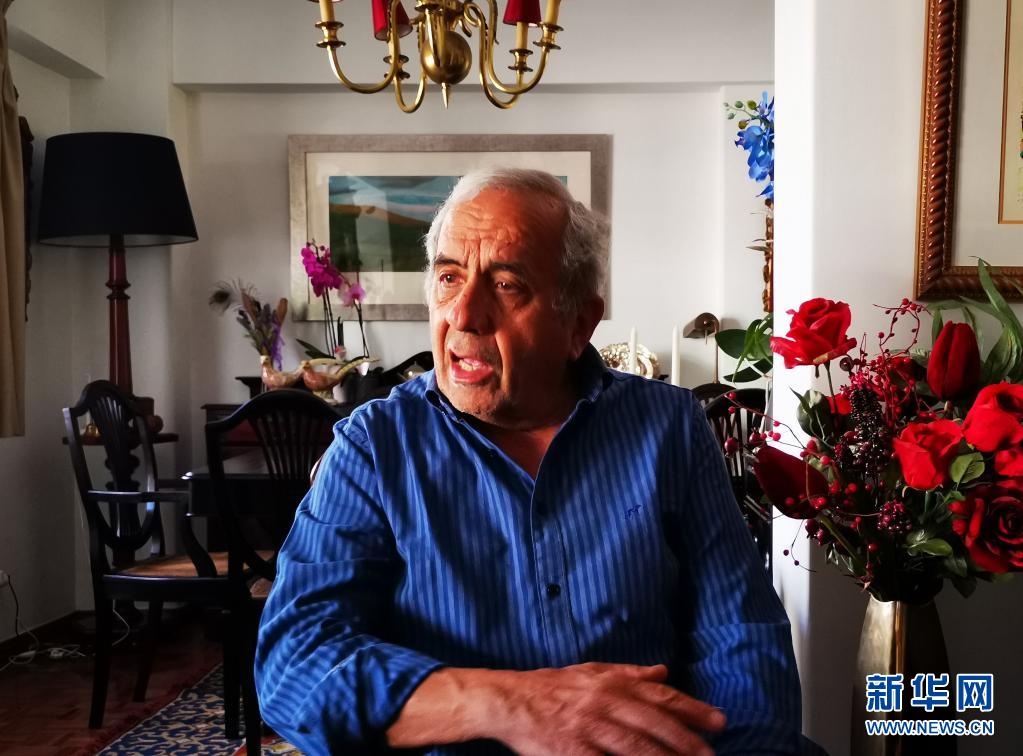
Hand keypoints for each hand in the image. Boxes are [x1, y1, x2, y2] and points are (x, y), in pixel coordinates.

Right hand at [486, 662, 725, 754]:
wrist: (509, 700)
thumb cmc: (552, 687)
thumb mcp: (592, 672)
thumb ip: (628, 673)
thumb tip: (663, 670)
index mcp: (611, 683)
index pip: (659, 695)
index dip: (691, 708)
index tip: (718, 721)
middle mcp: (604, 702)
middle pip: (653, 722)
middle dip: (686, 738)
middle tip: (711, 753)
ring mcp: (589, 728)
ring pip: (635, 746)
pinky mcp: (573, 751)